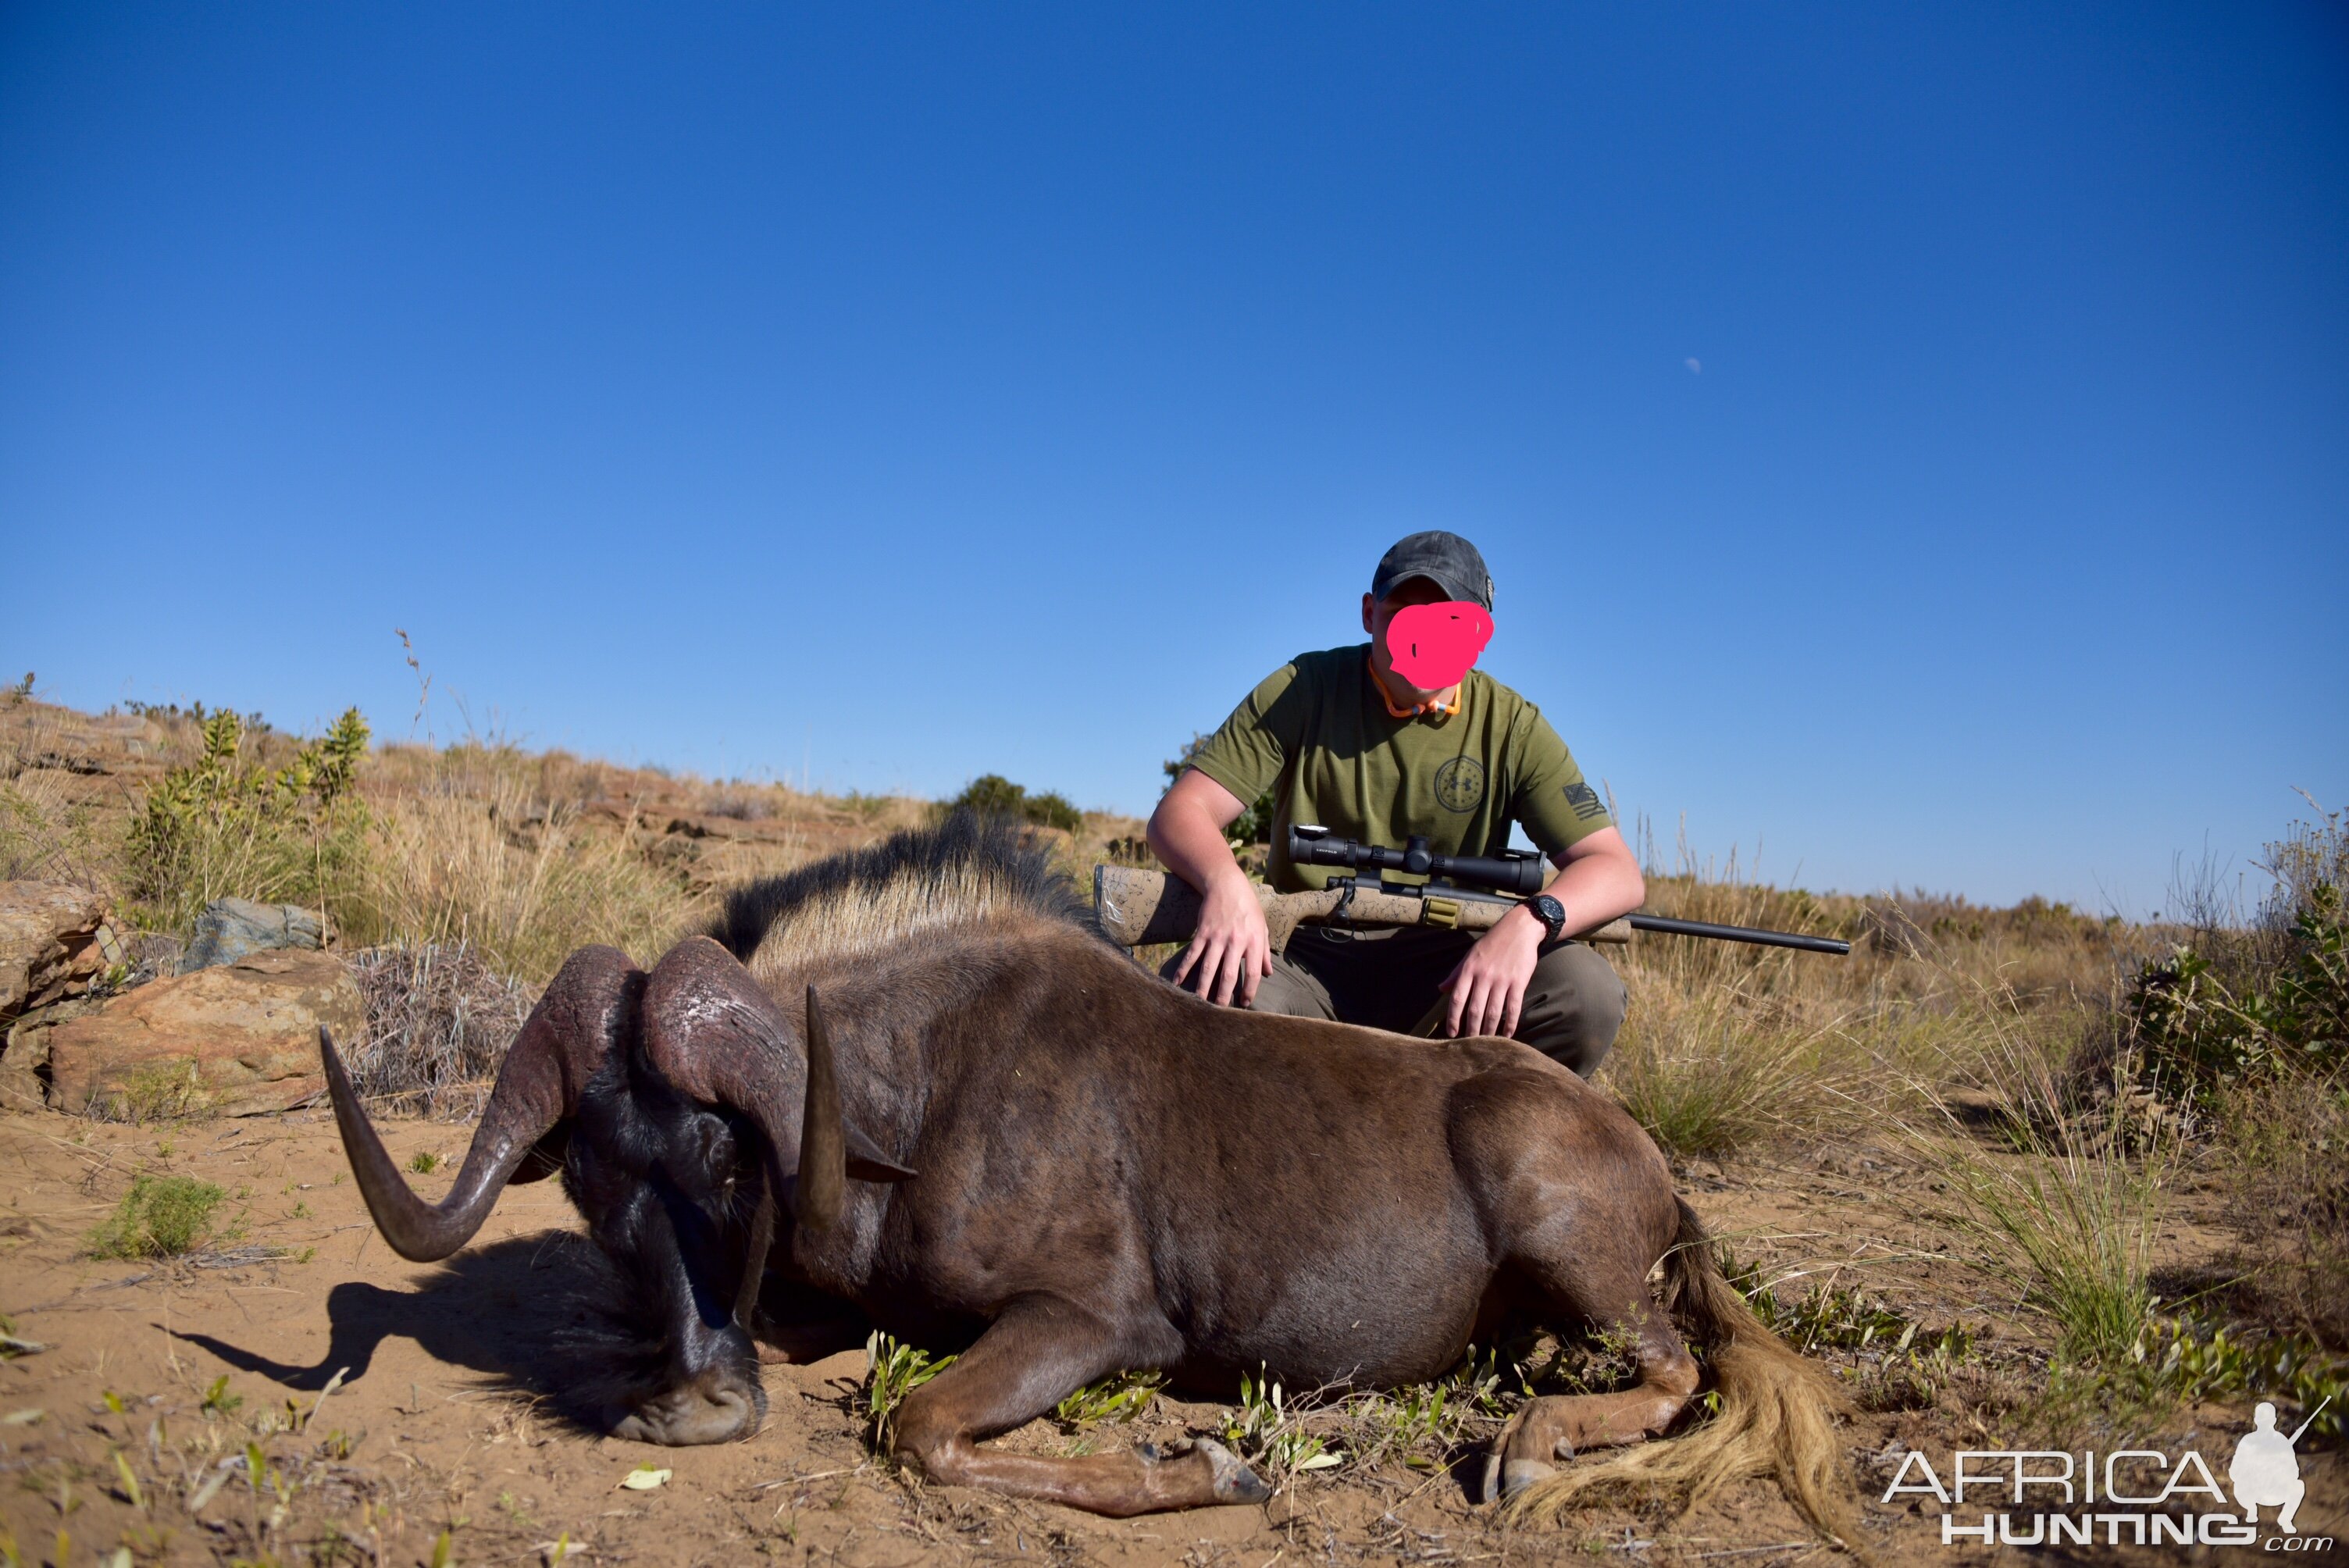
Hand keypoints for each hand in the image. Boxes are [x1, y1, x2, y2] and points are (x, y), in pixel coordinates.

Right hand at [1171, 870, 1271, 1006]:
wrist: (1226, 884)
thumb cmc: (1248, 907)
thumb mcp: (1262, 927)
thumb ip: (1265, 952)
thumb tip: (1267, 973)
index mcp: (1254, 940)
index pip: (1252, 971)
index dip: (1250, 990)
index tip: (1245, 1003)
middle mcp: (1235, 940)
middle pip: (1228, 974)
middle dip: (1223, 995)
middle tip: (1219, 1013)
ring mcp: (1217, 937)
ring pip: (1208, 967)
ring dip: (1203, 987)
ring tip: (1199, 1004)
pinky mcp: (1202, 933)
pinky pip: (1192, 955)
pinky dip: (1184, 969)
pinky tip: (1177, 983)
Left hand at [1438, 908, 1543, 1037]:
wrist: (1519, 929)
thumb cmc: (1491, 943)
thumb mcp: (1470, 956)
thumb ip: (1456, 974)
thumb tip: (1441, 989)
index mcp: (1469, 970)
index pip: (1456, 999)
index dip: (1452, 1018)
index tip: (1451, 1033)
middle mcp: (1484, 976)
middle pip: (1474, 1010)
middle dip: (1471, 1030)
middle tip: (1469, 1046)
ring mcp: (1502, 980)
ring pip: (1493, 1012)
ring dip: (1489, 1031)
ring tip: (1486, 1045)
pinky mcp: (1519, 982)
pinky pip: (1513, 1008)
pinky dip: (1510, 1024)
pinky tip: (1507, 1035)